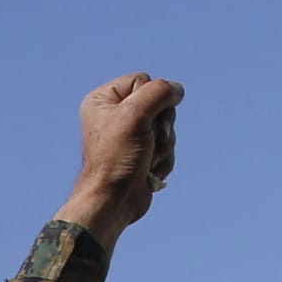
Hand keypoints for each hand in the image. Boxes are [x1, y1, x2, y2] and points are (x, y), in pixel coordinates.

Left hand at [58, 74, 182, 248]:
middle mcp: (116, 114)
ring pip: (167, 127)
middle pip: (159, 104)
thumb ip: (159, 92)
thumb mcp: (135, 115)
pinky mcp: (143, 153)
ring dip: (163, 146)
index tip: (140, 120)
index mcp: (104, 99)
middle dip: (160, 126)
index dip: (151, 99)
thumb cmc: (116, 159)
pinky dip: (162, 159)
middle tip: (148, 142)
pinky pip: (167, 146)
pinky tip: (148, 172)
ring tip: (145, 160)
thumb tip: (177, 90)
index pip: (143, 80)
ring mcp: (131, 135)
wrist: (113, 202)